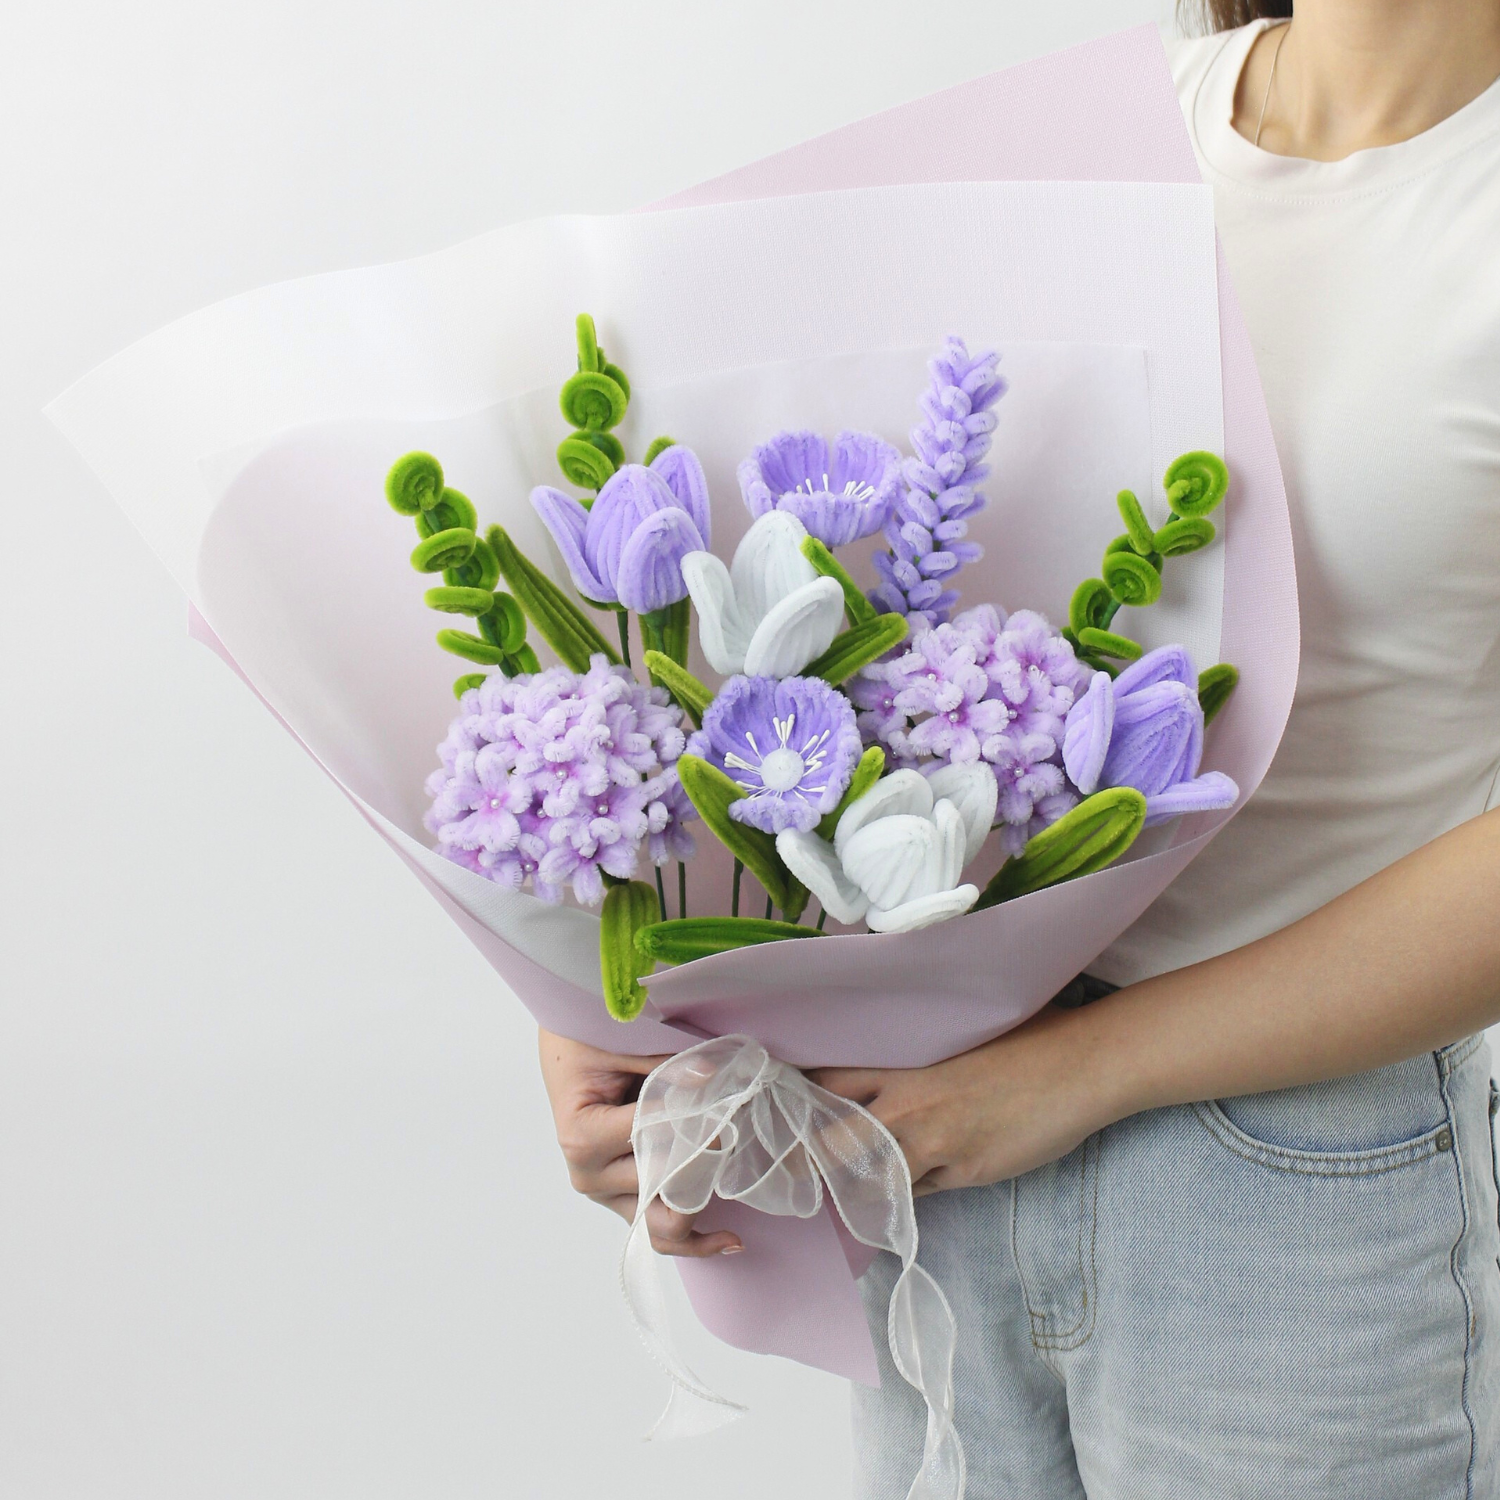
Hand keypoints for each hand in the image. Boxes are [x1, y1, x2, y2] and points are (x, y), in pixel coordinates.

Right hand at [537, 1029, 742, 1257]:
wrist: (566, 1052)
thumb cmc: (586, 1045)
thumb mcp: (622, 1045)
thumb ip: (666, 1066)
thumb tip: (713, 1077)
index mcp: (582, 1137)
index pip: (649, 1137)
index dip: (690, 1124)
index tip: (722, 1108)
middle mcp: (590, 1176)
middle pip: (660, 1184)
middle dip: (700, 1159)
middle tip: (730, 1131)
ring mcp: (607, 1193)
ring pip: (662, 1222)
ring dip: (701, 1198)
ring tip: (729, 1174)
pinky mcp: (625, 1199)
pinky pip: (659, 1231)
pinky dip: (696, 1240)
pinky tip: (731, 1240)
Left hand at [810, 1004, 1115, 1195]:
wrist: (1078, 1066)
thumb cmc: (1026, 1036)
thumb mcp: (958, 1031)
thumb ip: (917, 1049)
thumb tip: (892, 1057)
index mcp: (902, 1064)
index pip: (829, 1082)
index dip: (800, 1099)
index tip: (780, 1109)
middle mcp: (908, 1106)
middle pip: (833, 1141)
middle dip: (805, 1160)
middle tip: (782, 1172)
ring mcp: (935, 1145)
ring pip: (872, 1179)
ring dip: (852, 1187)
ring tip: (827, 1196)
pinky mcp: (965, 1173)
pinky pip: (918, 1195)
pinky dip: (902, 1199)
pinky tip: (890, 1201)